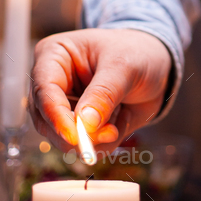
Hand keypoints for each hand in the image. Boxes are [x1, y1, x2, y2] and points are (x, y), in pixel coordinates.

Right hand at [29, 28, 171, 151]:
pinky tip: (118, 123)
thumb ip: (104, 93)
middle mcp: (51, 83)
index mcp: (54, 55)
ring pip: (61, 139)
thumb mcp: (125, 65)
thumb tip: (85, 123)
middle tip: (110, 133)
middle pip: (46, 120)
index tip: (75, 136)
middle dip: (78, 134)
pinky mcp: (76, 127)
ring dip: (93, 140)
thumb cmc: (137, 52)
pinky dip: (102, 144)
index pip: (44, 89)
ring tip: (118, 124)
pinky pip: (82, 148)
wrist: (156, 67)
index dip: (56, 115)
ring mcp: (62, 107)